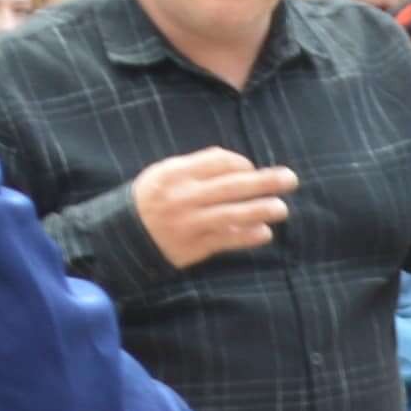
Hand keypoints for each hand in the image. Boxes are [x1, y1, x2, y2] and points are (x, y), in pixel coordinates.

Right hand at [132, 144, 298, 266]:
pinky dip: (245, 237)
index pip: (218, 161)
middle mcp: (183, 197)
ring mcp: (188, 224)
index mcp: (176, 173)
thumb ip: (198, 167)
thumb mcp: (164, 174)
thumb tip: (241, 166)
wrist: (119, 238)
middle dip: (264, 182)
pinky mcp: (191, 248)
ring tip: (282, 209)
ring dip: (259, 210)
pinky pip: (224, 241)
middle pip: (231, 186)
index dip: (241, 163)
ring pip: (231, 215)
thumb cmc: (149, 201)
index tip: (250, 169)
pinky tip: (264, 234)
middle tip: (290, 179)